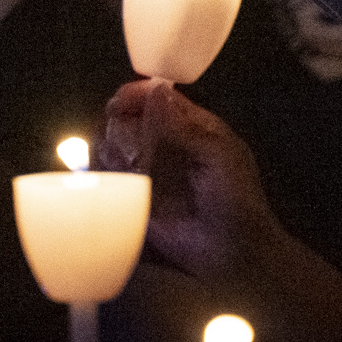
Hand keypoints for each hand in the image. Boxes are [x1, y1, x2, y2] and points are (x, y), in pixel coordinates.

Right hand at [98, 81, 280, 281]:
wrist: (231, 250)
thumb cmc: (234, 198)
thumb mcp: (218, 155)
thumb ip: (184, 126)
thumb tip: (155, 91)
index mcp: (191, 126)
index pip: (158, 97)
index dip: (137, 94)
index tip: (120, 100)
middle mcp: (165, 142)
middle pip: (129, 116)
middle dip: (120, 120)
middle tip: (121, 133)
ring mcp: (148, 170)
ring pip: (115, 143)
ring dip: (114, 146)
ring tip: (129, 163)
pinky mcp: (135, 196)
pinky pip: (111, 176)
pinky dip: (107, 171)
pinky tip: (119, 178)